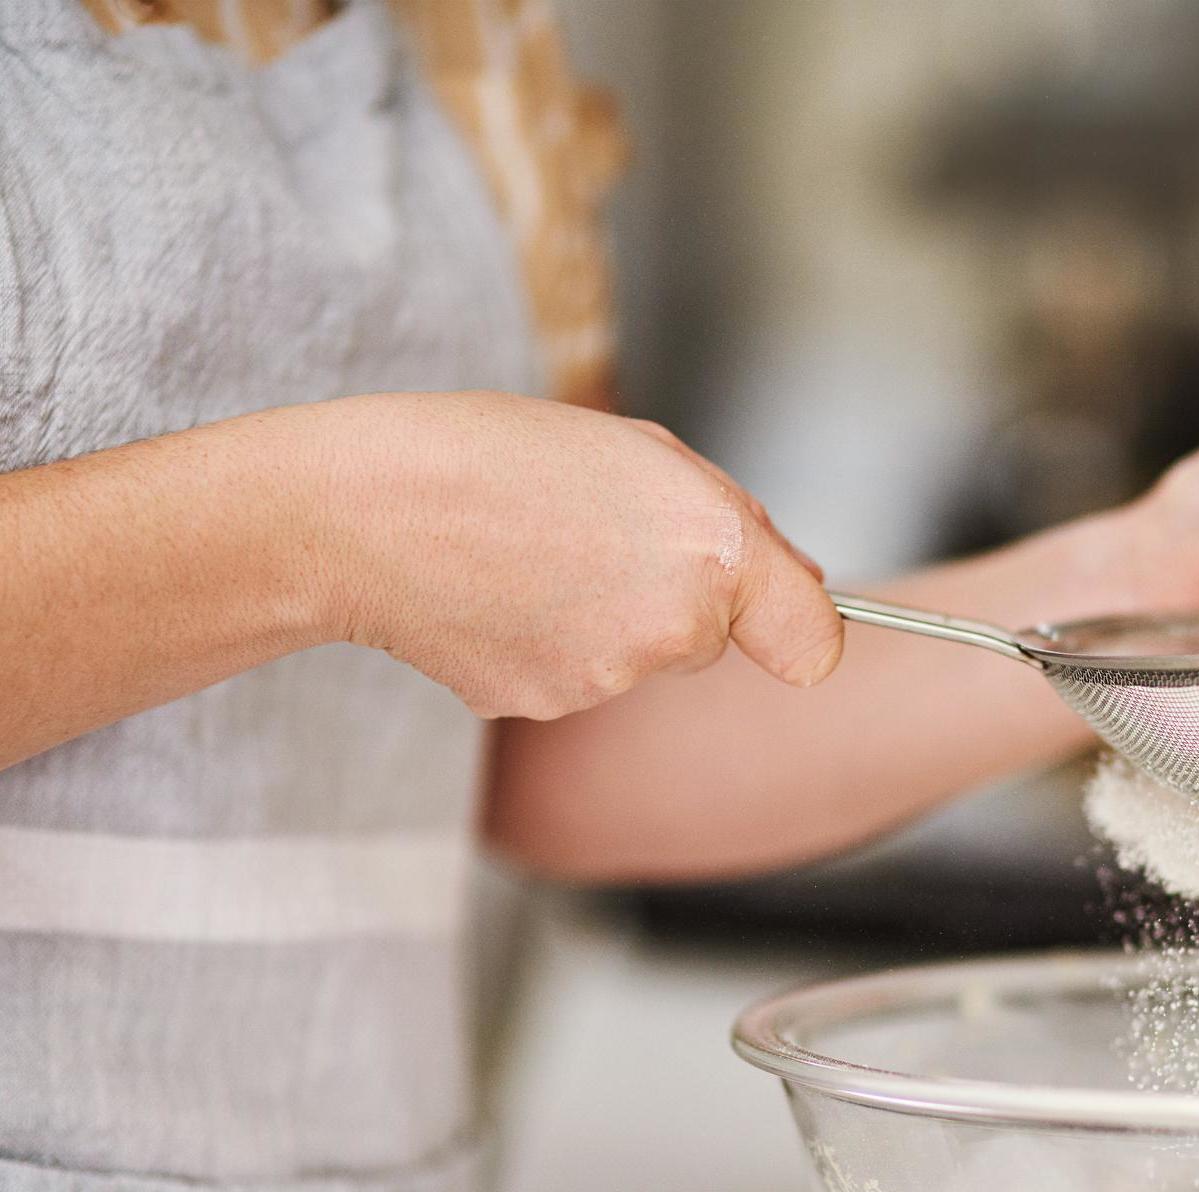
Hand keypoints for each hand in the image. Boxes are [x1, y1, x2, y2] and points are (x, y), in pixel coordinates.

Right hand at [304, 392, 840, 718]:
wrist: (363, 511)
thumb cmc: (497, 456)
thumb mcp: (644, 452)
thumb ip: (734, 524)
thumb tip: (794, 587)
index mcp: (714, 551)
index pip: (814, 640)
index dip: (797, 626)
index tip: (782, 622)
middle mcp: (674, 629)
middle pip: (709, 638)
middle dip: (674, 595)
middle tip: (594, 531)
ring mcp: (608, 681)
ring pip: (639, 659)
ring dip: (606, 618)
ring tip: (532, 553)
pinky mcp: (546, 710)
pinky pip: (574, 678)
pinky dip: (549, 645)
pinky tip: (500, 595)